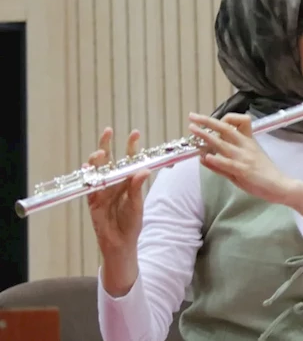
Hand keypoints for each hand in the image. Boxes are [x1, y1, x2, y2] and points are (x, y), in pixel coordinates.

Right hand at [86, 127, 151, 257]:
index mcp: (127, 181)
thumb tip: (144, 170)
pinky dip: (87, 178)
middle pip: (108, 160)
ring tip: (100, 152)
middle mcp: (113, 183)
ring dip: (96, 160)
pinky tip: (86, 168)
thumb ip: (137, 188)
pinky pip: (88, 187)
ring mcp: (101, 191)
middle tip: (108, 131)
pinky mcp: (92, 201)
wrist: (121, 243)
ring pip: (96, 171)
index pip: (128, 160)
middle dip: (106, 144)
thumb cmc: (131, 224)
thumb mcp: (137, 205)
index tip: (135, 133)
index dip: (131, 146)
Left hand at [188, 112, 293, 204]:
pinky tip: (205, 157)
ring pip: (222, 144)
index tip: (209, 122)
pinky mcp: (244, 170)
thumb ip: (223, 162)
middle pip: (226, 129)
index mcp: (248, 141)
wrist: (280, 185)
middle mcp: (246, 146)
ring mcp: (244, 158)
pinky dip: (215, 160)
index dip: (223, 119)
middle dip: (208, 121)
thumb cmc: (263, 174)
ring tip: (193, 130)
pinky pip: (227, 163)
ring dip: (206, 136)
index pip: (238, 122)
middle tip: (193, 117)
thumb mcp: (244, 164)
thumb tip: (203, 157)